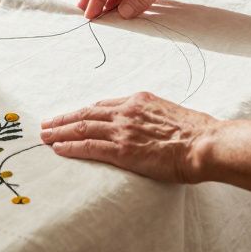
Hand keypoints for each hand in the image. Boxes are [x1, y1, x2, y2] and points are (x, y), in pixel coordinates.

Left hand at [39, 92, 216, 183]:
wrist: (206, 144)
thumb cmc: (197, 133)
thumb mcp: (171, 115)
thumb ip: (153, 118)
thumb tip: (149, 127)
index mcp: (139, 101)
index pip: (103, 106)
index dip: (84, 112)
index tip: (71, 116)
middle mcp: (127, 111)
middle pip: (86, 113)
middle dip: (64, 119)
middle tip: (46, 124)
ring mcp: (123, 130)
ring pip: (82, 128)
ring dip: (59, 132)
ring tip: (44, 136)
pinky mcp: (122, 150)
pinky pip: (88, 147)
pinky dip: (70, 147)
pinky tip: (58, 149)